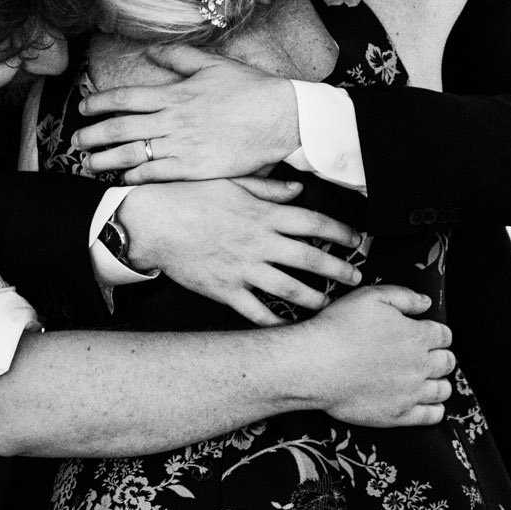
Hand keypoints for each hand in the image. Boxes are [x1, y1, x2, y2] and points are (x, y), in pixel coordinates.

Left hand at [75, 46, 296, 182]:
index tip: (84, 108)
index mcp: (174, 93)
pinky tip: (122, 181)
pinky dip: (136, 178)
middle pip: (121, 128)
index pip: (126, 97)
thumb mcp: (212, 64)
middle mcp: (172, 120)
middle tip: (76, 141)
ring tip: (89, 164)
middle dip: (94, 135)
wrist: (281, 117)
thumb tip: (151, 50)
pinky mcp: (194, 168)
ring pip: (133, 154)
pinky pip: (156, 175)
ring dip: (106, 159)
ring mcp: (182, 146)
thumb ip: (178, 56)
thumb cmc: (250, 89)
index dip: (100, 102)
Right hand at [118, 178, 362, 326]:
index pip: (314, 223)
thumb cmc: (190, 197)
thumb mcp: (232, 183)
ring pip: (289, 289)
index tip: (357, 241)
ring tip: (328, 304)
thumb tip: (299, 190)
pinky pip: (256, 311)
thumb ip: (269, 189)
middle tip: (355, 279)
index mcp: (264, 214)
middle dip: (338, 270)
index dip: (341, 233)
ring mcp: (243, 269)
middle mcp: (259, 243)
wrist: (153, 222)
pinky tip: (288, 326)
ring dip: (314, 298)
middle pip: (311, 259)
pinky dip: (275, 322)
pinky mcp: (226, 290)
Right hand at [293, 287, 454, 426]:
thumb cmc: (339, 328)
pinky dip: (435, 409)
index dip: (439, 333)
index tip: (430, 335)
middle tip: (429, 356)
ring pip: (442, 389)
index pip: (444, 335)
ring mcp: (411, 392)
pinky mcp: (398, 414)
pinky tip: (429, 404)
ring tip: (429, 380)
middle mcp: (420, 365)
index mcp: (417, 335)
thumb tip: (426, 302)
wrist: (315, 365)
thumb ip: (404, 297)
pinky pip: (431, 416)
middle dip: (442, 357)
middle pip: (447, 362)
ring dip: (440, 382)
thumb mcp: (371, 297)